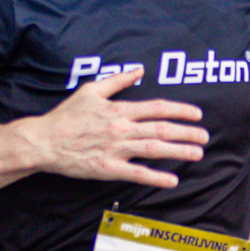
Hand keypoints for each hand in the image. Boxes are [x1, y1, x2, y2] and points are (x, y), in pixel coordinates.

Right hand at [31, 68, 206, 189]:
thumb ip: (118, 80)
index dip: (180, 110)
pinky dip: (156, 176)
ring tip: (197, 153)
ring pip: (154, 149)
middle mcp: (121, 129)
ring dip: (179, 151)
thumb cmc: (66, 116)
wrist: (44, 141)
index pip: (157, 108)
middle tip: (205, 136)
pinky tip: (173, 180)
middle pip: (161, 129)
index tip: (197, 114)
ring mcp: (115, 149)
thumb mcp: (91, 90)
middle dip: (187, 133)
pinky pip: (136, 173)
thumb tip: (139, 70)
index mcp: (119, 110)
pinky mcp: (107, 168)